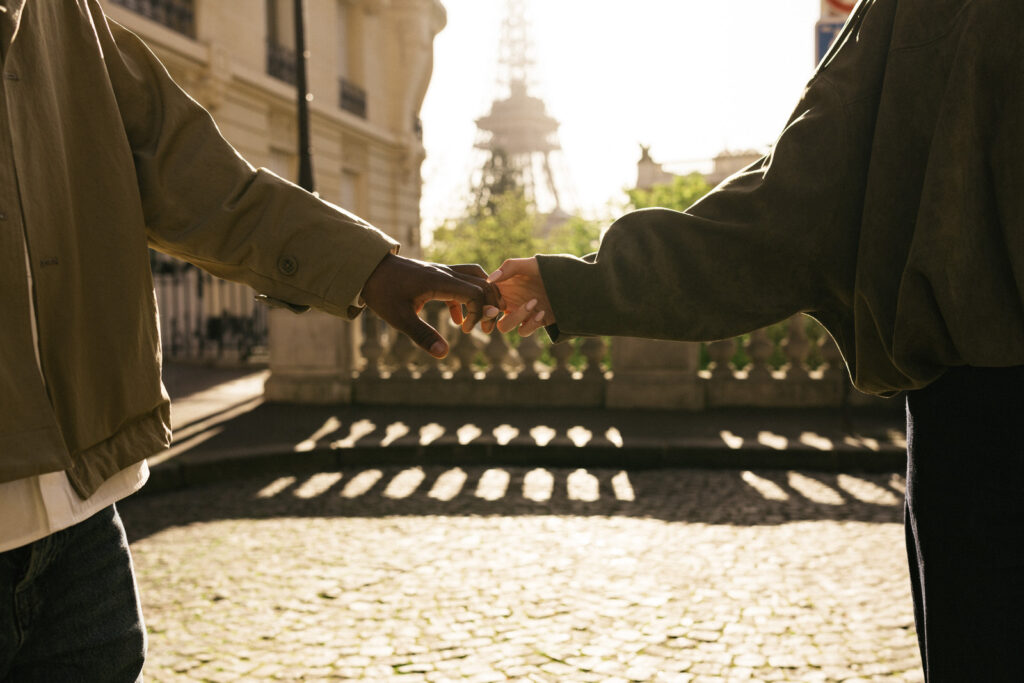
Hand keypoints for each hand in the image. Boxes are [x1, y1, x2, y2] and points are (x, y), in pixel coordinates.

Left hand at [361, 254, 501, 357]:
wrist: (367, 269)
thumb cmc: (382, 292)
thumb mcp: (399, 318)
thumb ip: (422, 335)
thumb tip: (443, 354)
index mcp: (440, 281)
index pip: (476, 292)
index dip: (479, 313)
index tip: (467, 331)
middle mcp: (445, 273)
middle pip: (483, 283)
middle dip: (490, 306)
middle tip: (486, 329)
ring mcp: (441, 272)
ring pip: (475, 278)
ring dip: (483, 298)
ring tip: (481, 321)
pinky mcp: (435, 276)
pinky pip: (461, 283)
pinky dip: (466, 301)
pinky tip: (457, 322)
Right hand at [487, 257, 554, 336]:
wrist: (575, 281)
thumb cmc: (550, 268)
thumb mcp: (530, 263)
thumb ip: (509, 268)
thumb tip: (490, 279)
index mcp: (505, 286)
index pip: (485, 297)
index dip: (482, 302)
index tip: (489, 300)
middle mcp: (510, 300)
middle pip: (489, 315)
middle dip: (489, 317)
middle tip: (497, 310)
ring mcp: (522, 313)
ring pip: (505, 326)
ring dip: (515, 317)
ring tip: (532, 303)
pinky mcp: (535, 322)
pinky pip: (524, 331)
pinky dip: (530, 324)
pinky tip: (542, 312)